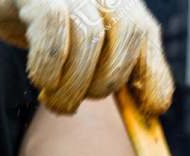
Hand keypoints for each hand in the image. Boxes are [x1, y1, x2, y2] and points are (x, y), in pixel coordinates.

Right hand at [0, 0, 173, 114]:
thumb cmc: (36, 27)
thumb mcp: (81, 49)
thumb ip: (112, 68)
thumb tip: (148, 109)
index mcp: (117, 0)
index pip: (147, 33)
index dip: (154, 74)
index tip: (151, 109)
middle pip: (129, 30)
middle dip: (108, 79)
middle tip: (81, 102)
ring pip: (91, 35)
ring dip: (75, 82)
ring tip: (57, 101)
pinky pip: (54, 24)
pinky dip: (50, 62)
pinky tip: (42, 80)